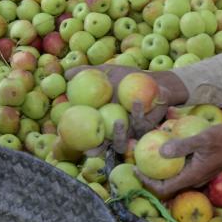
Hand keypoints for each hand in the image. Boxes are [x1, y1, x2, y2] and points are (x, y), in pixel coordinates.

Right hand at [65, 64, 187, 139]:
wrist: (155, 81)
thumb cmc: (128, 77)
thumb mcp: (106, 72)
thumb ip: (86, 72)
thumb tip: (66, 74)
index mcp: (102, 120)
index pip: (87, 134)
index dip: (80, 141)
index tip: (73, 140)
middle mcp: (114, 130)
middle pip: (103, 146)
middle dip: (97, 150)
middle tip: (92, 149)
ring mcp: (130, 132)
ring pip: (122, 143)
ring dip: (118, 135)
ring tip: (118, 122)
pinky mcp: (146, 129)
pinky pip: (142, 127)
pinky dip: (138, 113)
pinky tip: (137, 102)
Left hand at [138, 124, 221, 198]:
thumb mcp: (204, 138)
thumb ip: (183, 145)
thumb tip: (161, 150)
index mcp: (192, 176)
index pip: (164, 189)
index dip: (147, 183)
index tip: (136, 170)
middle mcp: (193, 179)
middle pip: (166, 185)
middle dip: (149, 176)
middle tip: (138, 162)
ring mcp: (197, 174)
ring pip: (173, 178)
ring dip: (159, 170)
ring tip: (147, 155)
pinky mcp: (200, 167)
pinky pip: (180, 169)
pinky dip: (170, 163)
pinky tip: (165, 147)